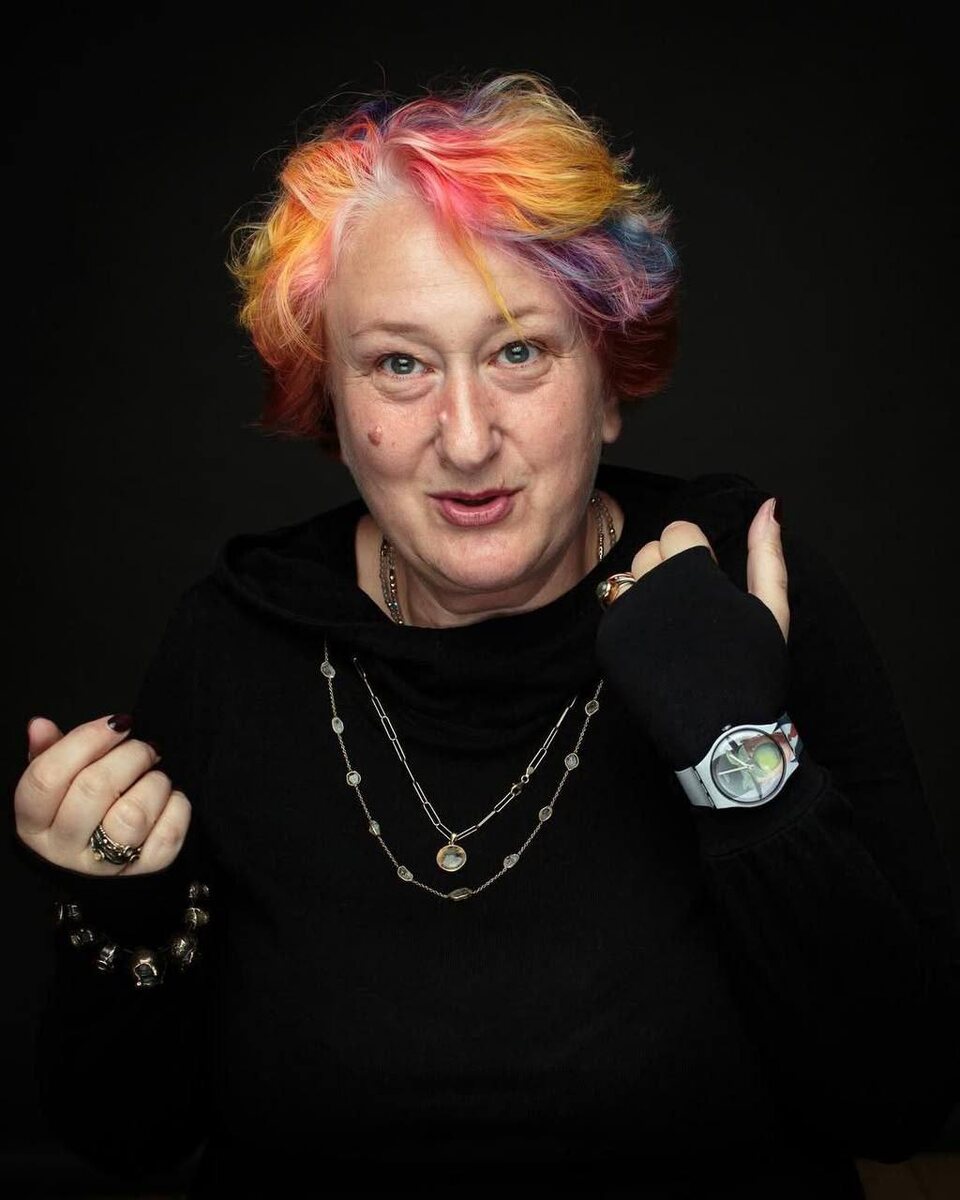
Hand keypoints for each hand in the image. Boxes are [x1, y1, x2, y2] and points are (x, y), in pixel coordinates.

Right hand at [15, 715, 191, 874]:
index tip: (115, 724)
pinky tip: (168, 798)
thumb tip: (40, 726)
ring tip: (153, 775)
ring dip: (154, 782)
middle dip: (128, 755)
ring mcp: (104, 864)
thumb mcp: (54, 783)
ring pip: (133, 815)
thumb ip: (48, 752)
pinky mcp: (144, 869)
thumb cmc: (77, 809)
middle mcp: (63, 847)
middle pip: (93, 789)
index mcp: (34, 822)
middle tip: (142, 748)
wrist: (100, 856)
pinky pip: (168, 834)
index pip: (47, 777)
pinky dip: (176, 806)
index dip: (84, 740)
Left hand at [595, 497, 790, 768]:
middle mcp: (653, 589)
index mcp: (692, 574)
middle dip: (666, 570)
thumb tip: (770, 506)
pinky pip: (613, 615)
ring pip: (626, 580)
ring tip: (674, 631)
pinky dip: (631, 626)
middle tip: (691, 611)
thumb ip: (767, 553)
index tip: (704, 582)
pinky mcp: (609, 645)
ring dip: (646, 596)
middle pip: (648, 551)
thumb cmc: (753, 673)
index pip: (676, 530)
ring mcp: (627, 618)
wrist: (723, 736)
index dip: (692, 553)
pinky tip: (657, 652)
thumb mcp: (772, 609)